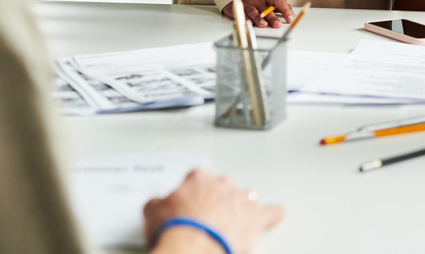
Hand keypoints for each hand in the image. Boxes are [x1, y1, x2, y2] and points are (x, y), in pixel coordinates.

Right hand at [145, 168, 283, 253]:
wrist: (192, 249)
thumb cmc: (175, 231)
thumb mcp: (152, 212)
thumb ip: (157, 202)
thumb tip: (156, 204)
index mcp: (200, 178)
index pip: (198, 178)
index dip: (193, 194)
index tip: (189, 205)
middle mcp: (224, 184)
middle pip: (223, 188)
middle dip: (216, 201)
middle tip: (206, 220)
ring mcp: (242, 201)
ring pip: (246, 199)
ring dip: (240, 209)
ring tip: (231, 223)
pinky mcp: (256, 220)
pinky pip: (271, 213)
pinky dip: (271, 215)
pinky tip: (271, 217)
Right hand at [222, 0, 292, 28]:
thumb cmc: (257, 0)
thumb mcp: (269, 0)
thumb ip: (280, 7)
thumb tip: (292, 14)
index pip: (278, 1)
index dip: (285, 9)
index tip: (290, 18)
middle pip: (266, 8)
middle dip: (272, 17)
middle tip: (277, 25)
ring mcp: (248, 3)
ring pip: (253, 10)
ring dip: (258, 18)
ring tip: (264, 25)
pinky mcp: (239, 8)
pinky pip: (242, 14)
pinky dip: (245, 19)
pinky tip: (249, 24)